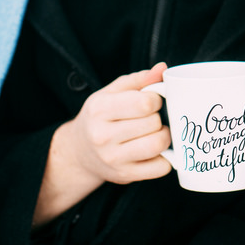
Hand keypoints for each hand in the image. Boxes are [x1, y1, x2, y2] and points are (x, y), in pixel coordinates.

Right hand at [35, 64, 170, 225]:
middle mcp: (103, 135)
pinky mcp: (125, 176)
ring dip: (164, 137)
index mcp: (100, 109)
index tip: (151, 102)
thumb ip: (139, 79)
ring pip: (158, 145)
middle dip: (158, 118)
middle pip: (153, 123)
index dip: (156, 100)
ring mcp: (113, 159)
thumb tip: (162, 69)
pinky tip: (154, 151)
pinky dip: (166, 158)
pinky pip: (161, 168)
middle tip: (151, 118)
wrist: (79, 152)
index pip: (145, 103)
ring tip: (155, 132)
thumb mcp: (111, 92)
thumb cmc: (100, 117)